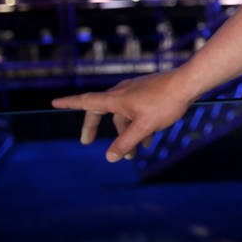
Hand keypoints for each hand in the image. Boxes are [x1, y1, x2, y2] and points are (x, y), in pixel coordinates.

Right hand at [51, 71, 195, 162]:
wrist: (188, 83)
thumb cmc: (165, 102)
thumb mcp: (144, 127)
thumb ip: (125, 143)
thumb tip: (110, 158)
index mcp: (116, 98)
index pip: (86, 102)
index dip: (69, 104)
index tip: (53, 103)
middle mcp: (122, 92)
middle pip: (101, 111)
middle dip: (95, 127)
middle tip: (87, 142)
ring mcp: (135, 91)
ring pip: (123, 115)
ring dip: (126, 133)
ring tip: (134, 154)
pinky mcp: (148, 92)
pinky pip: (136, 111)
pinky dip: (138, 126)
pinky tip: (149, 140)